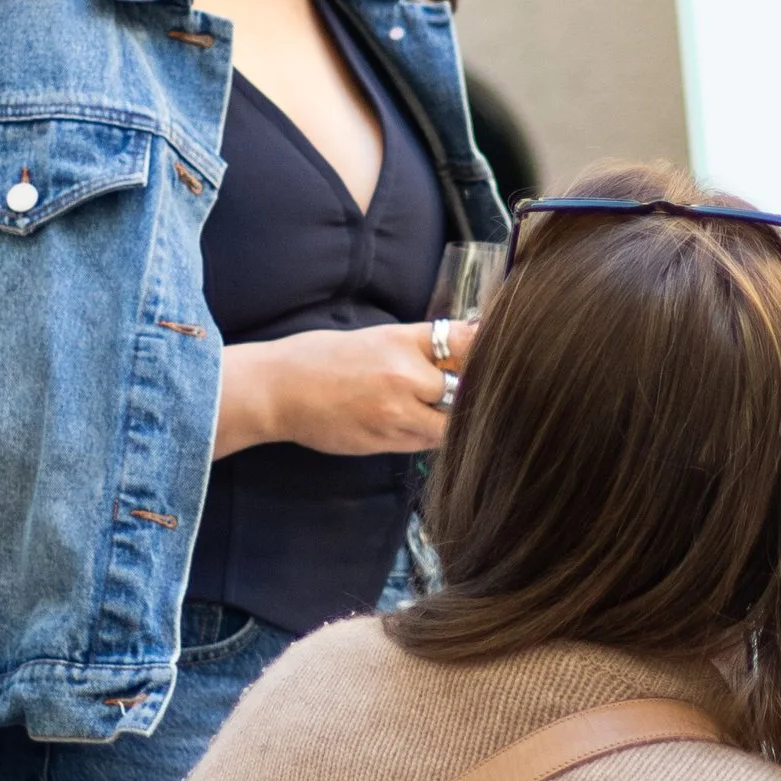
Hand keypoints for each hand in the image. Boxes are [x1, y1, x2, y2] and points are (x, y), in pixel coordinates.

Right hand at [215, 319, 475, 458]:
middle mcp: (404, 378)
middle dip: (475, 392)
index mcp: (402, 341)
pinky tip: (423, 425)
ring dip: (455, 419)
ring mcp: (396, 416)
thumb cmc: (324, 357)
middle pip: (467, 391)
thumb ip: (424, 345)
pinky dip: (432, 435)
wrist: (279, 392)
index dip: (489, 351)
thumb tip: (473, 344)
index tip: (501, 354)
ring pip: (450, 424)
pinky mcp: (386, 443)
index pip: (468, 342)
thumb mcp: (378, 337)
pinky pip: (426, 444)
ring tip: (452, 411)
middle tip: (485, 391)